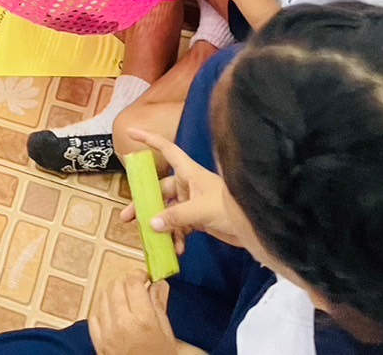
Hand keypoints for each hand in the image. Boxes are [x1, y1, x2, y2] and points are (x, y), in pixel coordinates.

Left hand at [88, 272, 176, 354]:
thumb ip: (159, 306)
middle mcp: (122, 323)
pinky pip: (94, 314)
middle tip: (136, 287)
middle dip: (126, 281)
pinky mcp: (97, 341)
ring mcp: (107, 332)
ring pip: (102, 296)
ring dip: (113, 292)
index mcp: (143, 320)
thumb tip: (158, 284)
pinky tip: (113, 313)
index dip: (139, 275)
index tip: (145, 277)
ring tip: (125, 299)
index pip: (133, 282)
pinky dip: (102, 309)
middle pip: (116, 285)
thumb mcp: (167, 335)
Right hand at [122, 128, 239, 252]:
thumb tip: (151, 223)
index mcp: (188, 172)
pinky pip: (179, 226)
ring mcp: (192, 202)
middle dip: (144, 204)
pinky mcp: (198, 219)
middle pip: (159, 189)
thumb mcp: (201, 210)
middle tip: (128, 218)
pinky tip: (176, 250)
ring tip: (151, 241)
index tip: (130, 132)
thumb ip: (175, 217)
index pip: (166, 149)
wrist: (254, 227)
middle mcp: (188, 185)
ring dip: (160, 226)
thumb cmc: (230, 208)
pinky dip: (176, 237)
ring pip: (167, 211)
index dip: (148, 140)